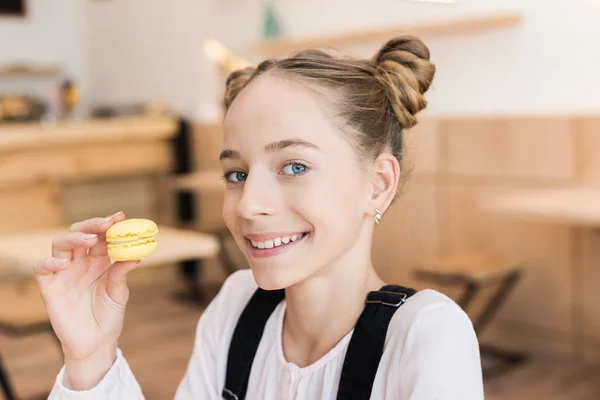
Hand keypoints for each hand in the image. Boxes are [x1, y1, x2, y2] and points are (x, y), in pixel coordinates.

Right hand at [33, 212, 140, 388]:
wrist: (95, 343)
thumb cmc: (109, 317)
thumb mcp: (119, 293)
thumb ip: (122, 274)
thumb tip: (135, 255)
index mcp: (98, 262)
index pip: (100, 237)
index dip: (108, 225)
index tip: (120, 217)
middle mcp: (80, 263)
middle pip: (79, 234)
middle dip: (92, 225)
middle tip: (106, 224)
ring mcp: (63, 273)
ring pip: (60, 244)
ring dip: (74, 237)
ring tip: (90, 239)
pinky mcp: (49, 287)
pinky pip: (42, 267)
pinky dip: (50, 261)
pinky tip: (64, 262)